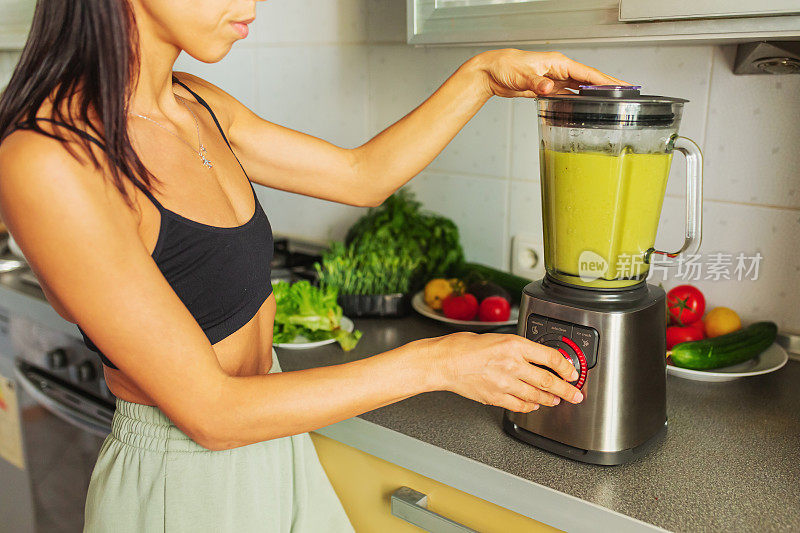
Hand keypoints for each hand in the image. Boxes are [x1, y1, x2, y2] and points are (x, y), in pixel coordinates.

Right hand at [424, 332, 584, 412]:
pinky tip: (534, 405)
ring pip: (536, 395)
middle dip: (567, 390)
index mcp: (514, 345)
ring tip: (557, 400)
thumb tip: (535, 356)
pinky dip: (530, 406)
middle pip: (548, 381)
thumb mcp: (496, 338)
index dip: (567, 367)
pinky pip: (519, 405)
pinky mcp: (496, 397)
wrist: (443, 362)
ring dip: (550, 399)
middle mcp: (512, 364)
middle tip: (576, 395)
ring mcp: (505, 383)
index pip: (551, 358)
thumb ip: (517, 348)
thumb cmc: (462, 346)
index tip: (573, 373)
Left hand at [469, 48, 626, 98]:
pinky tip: (585, 107)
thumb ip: (537, 83)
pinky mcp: (547, 88)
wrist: (492, 72)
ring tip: (611, 102)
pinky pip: (567, 94)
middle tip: (626, 94)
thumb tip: (549, 88)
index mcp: (558, 63)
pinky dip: (577, 100)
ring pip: (579, 87)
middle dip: (607, 86)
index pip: (587, 73)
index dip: (605, 80)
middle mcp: (559, 70)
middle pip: (588, 79)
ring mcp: (554, 79)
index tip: (621, 85)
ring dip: (594, 94)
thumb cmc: (505, 67)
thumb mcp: (522, 76)